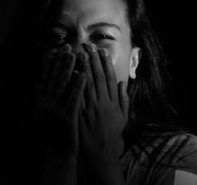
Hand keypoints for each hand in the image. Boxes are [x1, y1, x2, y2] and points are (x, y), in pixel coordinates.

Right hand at [35, 44, 85, 156]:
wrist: (58, 152)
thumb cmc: (51, 133)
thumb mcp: (39, 114)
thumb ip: (37, 97)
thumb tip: (32, 81)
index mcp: (39, 101)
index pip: (45, 77)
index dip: (52, 63)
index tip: (57, 50)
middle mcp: (45, 103)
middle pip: (54, 77)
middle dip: (62, 61)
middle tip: (68, 47)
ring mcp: (56, 110)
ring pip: (63, 84)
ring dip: (70, 68)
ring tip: (76, 55)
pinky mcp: (67, 116)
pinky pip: (74, 97)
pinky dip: (78, 85)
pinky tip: (84, 74)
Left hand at [78, 43, 128, 158]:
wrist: (101, 151)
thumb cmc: (112, 133)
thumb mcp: (123, 116)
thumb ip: (123, 99)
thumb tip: (122, 83)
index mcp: (113, 101)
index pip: (110, 78)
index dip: (106, 63)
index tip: (102, 51)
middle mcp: (103, 102)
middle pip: (98, 76)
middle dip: (93, 60)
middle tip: (88, 46)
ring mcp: (91, 107)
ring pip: (87, 82)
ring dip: (84, 67)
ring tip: (80, 53)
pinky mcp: (80, 113)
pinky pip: (77, 95)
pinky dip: (75, 83)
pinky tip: (72, 72)